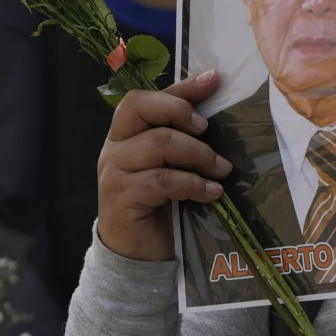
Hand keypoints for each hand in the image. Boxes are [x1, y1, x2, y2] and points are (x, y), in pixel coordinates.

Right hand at [96, 71, 230, 261]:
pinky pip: (162, 180)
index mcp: (124, 133)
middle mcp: (113, 147)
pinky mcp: (120, 198)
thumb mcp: (172, 166)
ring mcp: (113, 172)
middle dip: (182, 113)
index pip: (147, 98)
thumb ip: (184, 141)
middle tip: (209, 130)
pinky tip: (212, 193)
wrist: (137, 255)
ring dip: (199, 154)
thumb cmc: (160, 205)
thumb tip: (218, 114)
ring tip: (222, 169)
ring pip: (158, 144)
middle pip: (141, 108)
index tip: (214, 80)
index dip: (181, 87)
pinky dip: (193, 184)